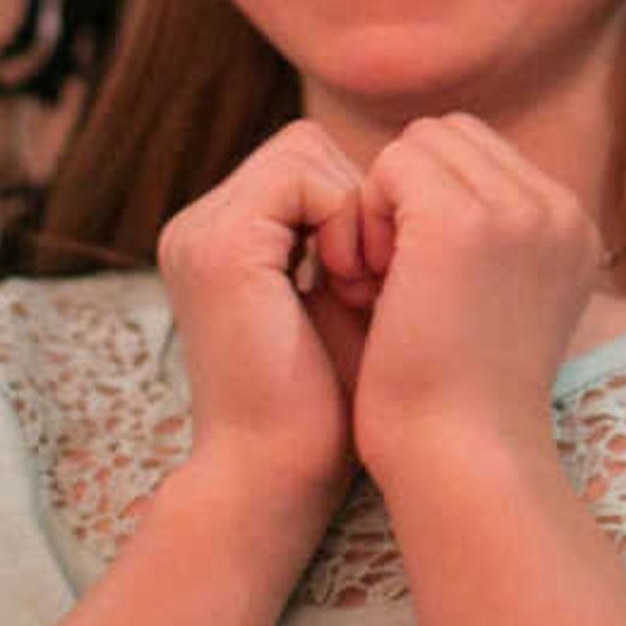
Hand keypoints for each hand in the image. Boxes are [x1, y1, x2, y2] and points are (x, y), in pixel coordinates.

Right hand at [157, 122, 373, 521]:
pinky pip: (303, 176)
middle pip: (306, 147)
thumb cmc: (329, 409)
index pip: (307, 163)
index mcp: (223, 239)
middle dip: (358, 202)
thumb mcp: (347, 302)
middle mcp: (201, 226)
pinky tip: (351, 283)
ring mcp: (202, 232)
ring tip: (364, 285)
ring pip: (305, 150)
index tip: (384, 274)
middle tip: (378, 278)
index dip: (360, 203)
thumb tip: (423, 178)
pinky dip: (342, 219)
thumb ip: (359, 240)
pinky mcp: (221, 246)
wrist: (277, 479)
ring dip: (353, 211)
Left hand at [344, 118, 601, 478]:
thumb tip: (431, 185)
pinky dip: (365, 212)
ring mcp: (518, 211)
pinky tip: (370, 278)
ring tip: (383, 279)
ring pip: (421, 142)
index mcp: (573, 229)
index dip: (429, 200)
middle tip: (389, 274)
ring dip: (385, 200)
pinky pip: (392, 164)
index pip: (481, 155)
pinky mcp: (463, 221)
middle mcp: (559, 210)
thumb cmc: (459, 401)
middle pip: (451, 136)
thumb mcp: (497, 303)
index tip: (416, 279)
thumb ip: (488, 238)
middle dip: (407, 189)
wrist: (461, 459)